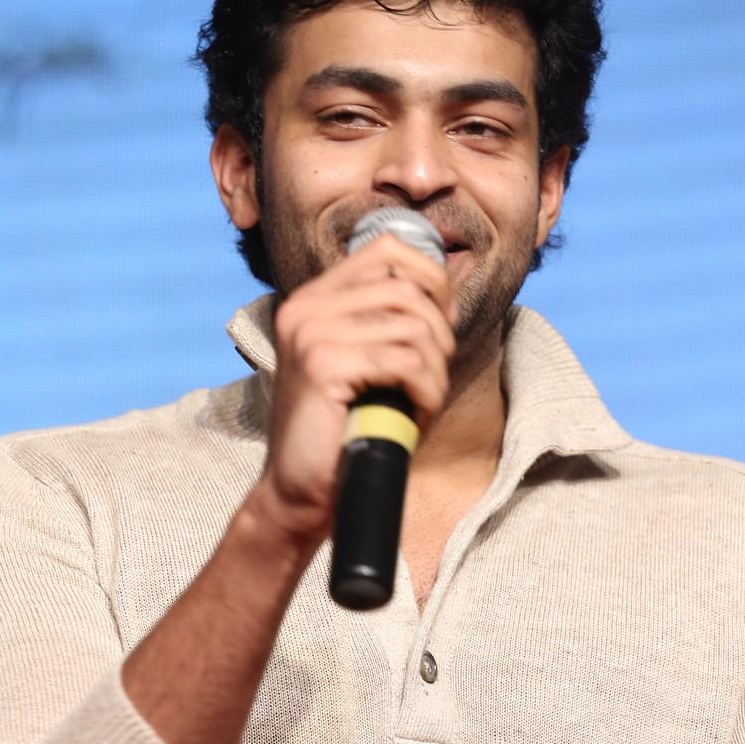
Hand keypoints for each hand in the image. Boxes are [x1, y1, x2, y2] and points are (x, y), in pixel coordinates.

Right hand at [257, 235, 456, 541]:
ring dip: (434, 369)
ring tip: (422, 400)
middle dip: (439, 333)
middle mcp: (306, 307)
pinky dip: (426, 391)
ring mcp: (310, 332)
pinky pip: (405, 361)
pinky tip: (416, 414)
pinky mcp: (322, 365)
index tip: (442, 323)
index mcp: (314, 299)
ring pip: (412, 326)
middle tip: (433, 375)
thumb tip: (446, 287)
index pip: (386, 250)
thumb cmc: (344, 431)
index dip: (431, 279)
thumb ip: (389, 322)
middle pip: (406, 287)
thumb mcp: (367, 364)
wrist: (298, 493)